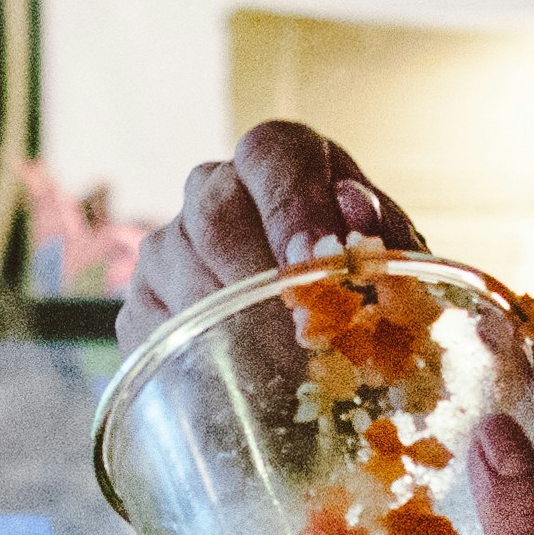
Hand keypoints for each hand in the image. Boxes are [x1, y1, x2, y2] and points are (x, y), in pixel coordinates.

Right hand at [118, 120, 423, 346]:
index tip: (320, 257)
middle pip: (216, 211)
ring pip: (181, 268)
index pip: (273, 153)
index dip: (294, 204)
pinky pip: (155, 323)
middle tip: (308, 333)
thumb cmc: (364, 291)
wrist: (314, 346)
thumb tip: (357, 214)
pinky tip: (243, 381)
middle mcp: (217, 187)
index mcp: (283, 162)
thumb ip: (385, 239)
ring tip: (292, 371)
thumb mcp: (390, 265)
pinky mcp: (142, 302)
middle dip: (263, 277)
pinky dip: (199, 355)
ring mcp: (170, 244)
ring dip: (237, 324)